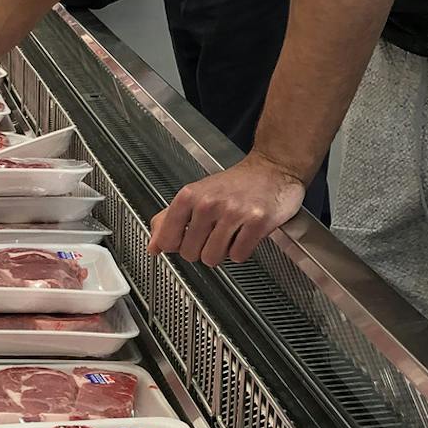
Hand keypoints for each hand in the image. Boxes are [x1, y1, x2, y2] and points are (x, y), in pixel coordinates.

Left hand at [149, 151, 306, 268]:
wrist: (273, 169)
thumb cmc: (235, 184)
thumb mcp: (195, 194)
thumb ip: (169, 220)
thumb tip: (153, 246)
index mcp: (189, 196)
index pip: (168, 241)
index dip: (178, 245)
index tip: (187, 237)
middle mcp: (208, 203)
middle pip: (191, 254)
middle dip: (203, 249)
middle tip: (215, 232)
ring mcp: (233, 212)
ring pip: (213, 258)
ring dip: (223, 251)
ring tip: (230, 232)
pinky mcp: (257, 222)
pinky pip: (238, 256)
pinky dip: (242, 250)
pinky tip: (245, 234)